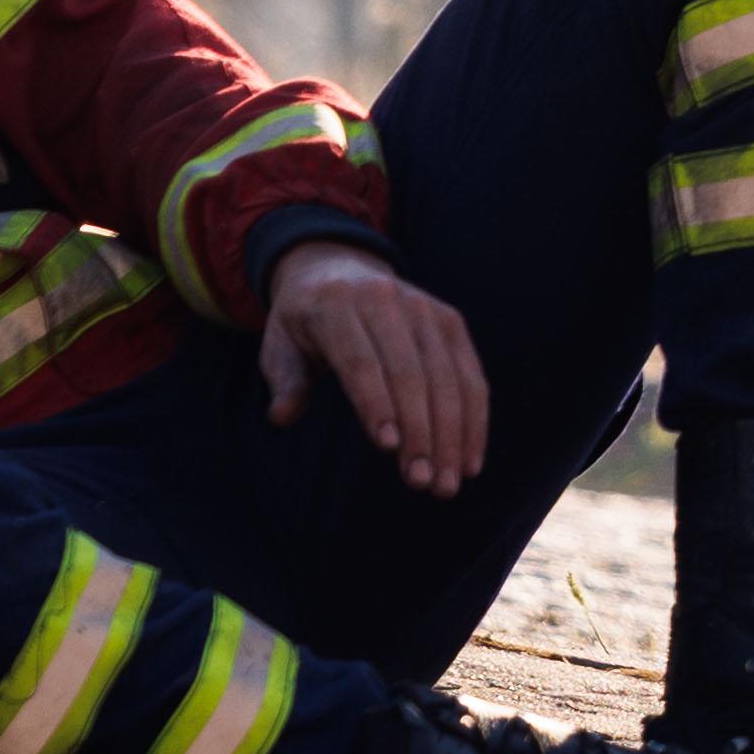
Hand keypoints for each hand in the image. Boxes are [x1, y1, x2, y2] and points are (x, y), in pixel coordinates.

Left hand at [260, 243, 490, 497]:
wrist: (338, 269)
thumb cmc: (304, 324)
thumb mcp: (279, 345)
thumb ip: (285, 380)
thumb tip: (281, 416)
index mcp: (335, 304)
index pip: (360, 360)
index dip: (376, 403)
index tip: (389, 448)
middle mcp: (384, 300)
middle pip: (409, 372)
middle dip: (421, 432)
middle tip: (424, 483)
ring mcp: (424, 308)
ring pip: (446, 377)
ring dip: (451, 435)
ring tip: (447, 484)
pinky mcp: (450, 320)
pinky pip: (470, 374)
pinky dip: (474, 420)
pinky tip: (470, 461)